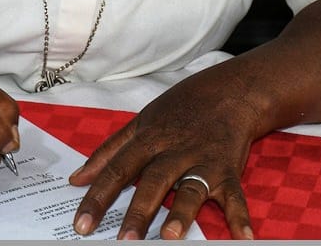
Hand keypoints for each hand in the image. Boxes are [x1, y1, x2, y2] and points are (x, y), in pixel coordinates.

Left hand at [69, 67, 259, 239]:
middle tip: (124, 241)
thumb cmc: (180, 108)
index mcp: (148, 139)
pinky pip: (235, 195)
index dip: (98, 197)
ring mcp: (203, 160)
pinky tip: (242, 238)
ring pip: (191, 188)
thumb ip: (109, 151)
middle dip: (138, 211)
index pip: (117, 170)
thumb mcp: (141, 122)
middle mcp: (175, 150)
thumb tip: (77, 178)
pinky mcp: (229, 169)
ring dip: (182, 214)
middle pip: (153, 181)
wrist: (229, 90)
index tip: (82, 224)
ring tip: (170, 237)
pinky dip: (239, 217)